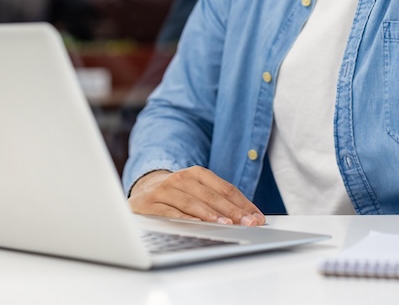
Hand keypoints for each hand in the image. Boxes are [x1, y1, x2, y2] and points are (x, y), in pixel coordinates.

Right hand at [128, 166, 265, 225]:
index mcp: (196, 173)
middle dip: (232, 211)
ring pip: (191, 202)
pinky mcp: (148, 204)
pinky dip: (185, 219)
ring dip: (210, 214)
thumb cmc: (177, 194)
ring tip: (226, 224)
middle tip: (248, 223)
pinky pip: (169, 213)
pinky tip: (197, 226)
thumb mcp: (196, 191)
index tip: (257, 217)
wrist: (141, 190)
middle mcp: (181, 178)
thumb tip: (247, 217)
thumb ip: (217, 201)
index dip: (243, 203)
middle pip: (211, 195)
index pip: (225, 188)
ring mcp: (164, 190)